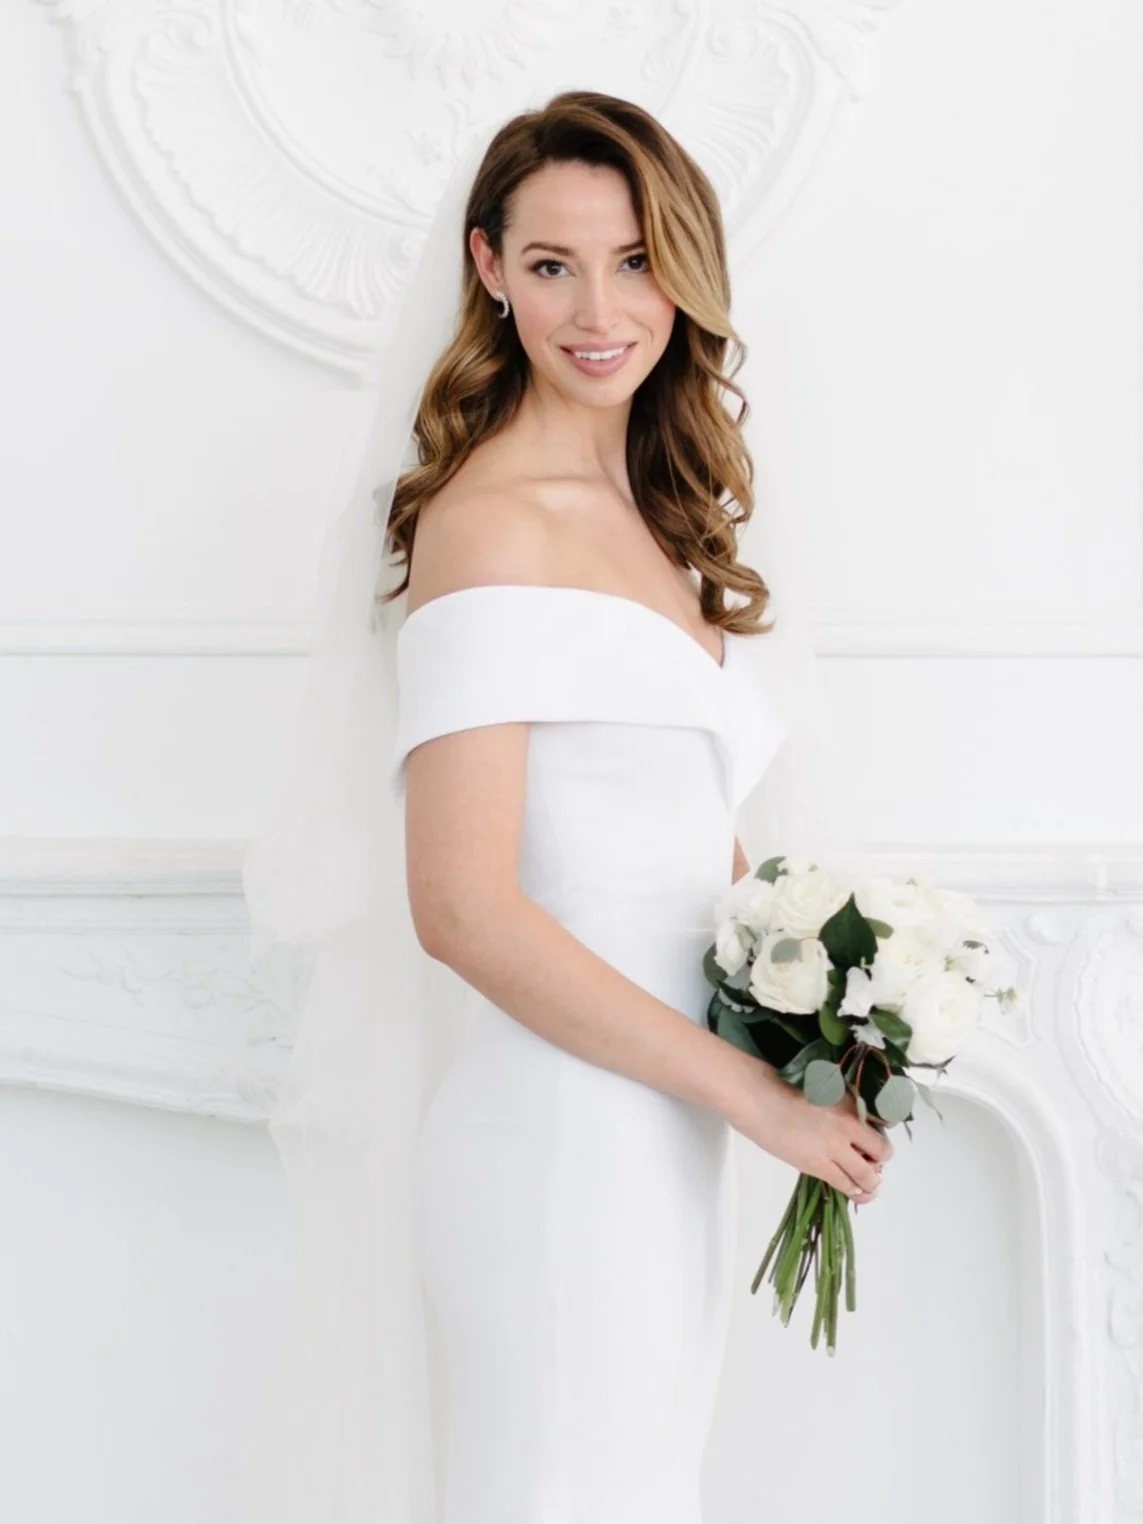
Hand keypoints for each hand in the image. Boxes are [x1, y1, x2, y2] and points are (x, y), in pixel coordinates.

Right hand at [724, 1056, 893, 1201]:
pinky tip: (854, 1192)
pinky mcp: (817, 1165)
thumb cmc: (782, 1084)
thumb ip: (842, 1104)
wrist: (757, 1097)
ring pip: (867, 1176)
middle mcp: (850, 1125)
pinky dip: (854, 1191)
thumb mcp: (822, 1088)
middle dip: (879, 1161)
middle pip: (882, 1152)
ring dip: (870, 1182)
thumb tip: (855, 1123)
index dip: (880, 1138)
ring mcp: (835, 1147)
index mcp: (851, 1102)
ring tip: (867, 1185)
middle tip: (869, 1163)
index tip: (873, 1144)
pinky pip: (845, 1184)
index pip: (883, 1126)